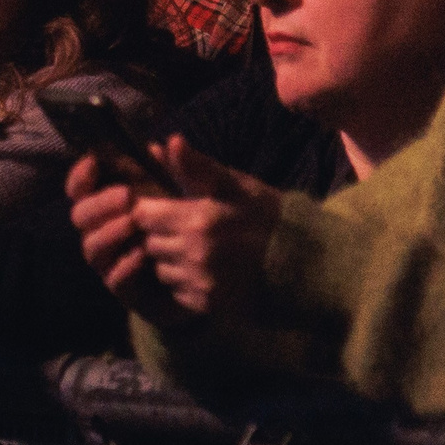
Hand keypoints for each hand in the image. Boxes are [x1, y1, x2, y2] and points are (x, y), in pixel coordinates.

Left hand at [67, 136, 277, 322]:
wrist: (303, 261)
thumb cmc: (266, 215)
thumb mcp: (235, 184)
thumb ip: (197, 166)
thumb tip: (169, 141)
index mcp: (199, 219)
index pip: (142, 214)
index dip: (148, 208)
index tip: (161, 206)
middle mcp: (195, 253)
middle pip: (148, 242)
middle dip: (158, 233)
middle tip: (182, 227)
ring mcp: (200, 282)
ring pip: (160, 269)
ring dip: (169, 259)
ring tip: (195, 249)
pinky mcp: (206, 304)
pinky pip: (176, 291)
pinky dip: (183, 281)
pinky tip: (204, 270)